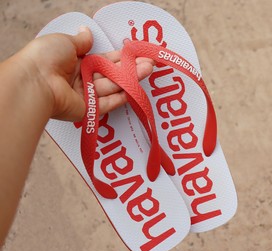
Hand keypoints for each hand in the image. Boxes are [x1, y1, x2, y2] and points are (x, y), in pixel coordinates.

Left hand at [19, 27, 153, 120]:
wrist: (35, 82)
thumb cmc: (46, 58)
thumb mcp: (64, 42)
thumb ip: (80, 41)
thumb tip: (87, 32)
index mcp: (75, 62)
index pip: (103, 60)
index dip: (120, 57)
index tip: (135, 54)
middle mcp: (81, 79)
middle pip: (110, 74)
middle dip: (130, 68)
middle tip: (148, 63)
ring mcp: (85, 95)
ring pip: (112, 87)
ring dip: (130, 79)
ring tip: (148, 70)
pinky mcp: (88, 110)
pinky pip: (107, 103)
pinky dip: (120, 97)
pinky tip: (134, 90)